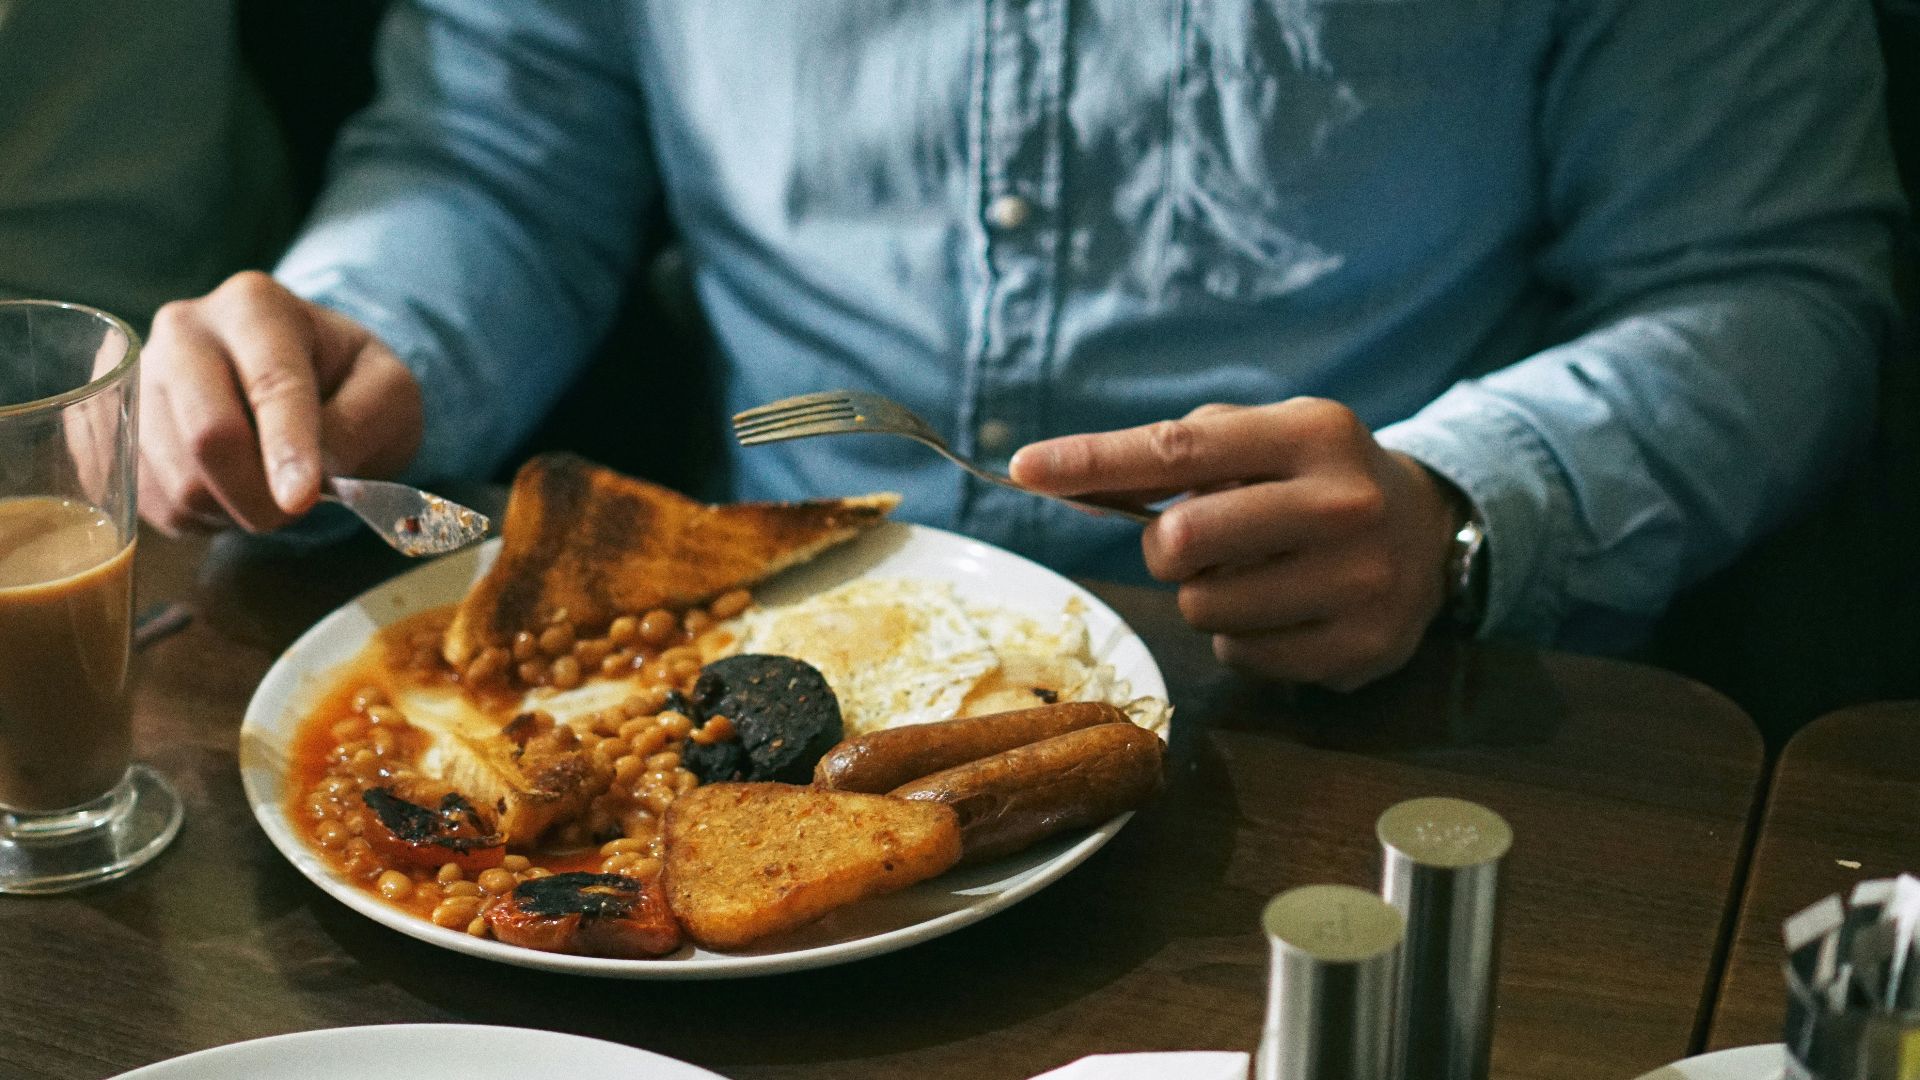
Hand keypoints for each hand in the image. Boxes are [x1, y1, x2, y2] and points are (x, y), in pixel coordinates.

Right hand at [139, 271, 423, 535]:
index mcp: (256, 306)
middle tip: (296, 509)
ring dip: (237, 509)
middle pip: (209, 435)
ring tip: (267, 486)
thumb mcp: (388, 391)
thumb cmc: (347, 383)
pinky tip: (230, 490)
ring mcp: (140, 379)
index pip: (270, 384)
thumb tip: (316, 471)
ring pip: (181, 480)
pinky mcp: (117, 431)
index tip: (301, 499)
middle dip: (261, 494)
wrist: (296, 380)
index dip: (287, 448)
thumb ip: (366, 422)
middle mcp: (184, 330)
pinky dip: (204, 516)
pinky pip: (156, 501)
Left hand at [1009, 399, 1462, 689]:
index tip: (1026, 468)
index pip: (1176, 451)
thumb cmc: (1312, 479)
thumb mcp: (1259, 442)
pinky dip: (1243, 636)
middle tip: (1200, 540)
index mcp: (1309, 432)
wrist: (1429, 531)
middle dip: (1167, 547)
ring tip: (1257, 572)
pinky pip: (1243, 655)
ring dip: (1207, 595)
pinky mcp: (1363, 645)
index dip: (1093, 461)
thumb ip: (1168, 457)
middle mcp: (1343, 502)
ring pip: (1205, 608)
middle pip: (1180, 540)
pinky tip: (1286, 609)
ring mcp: (1360, 579)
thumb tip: (1063, 483)